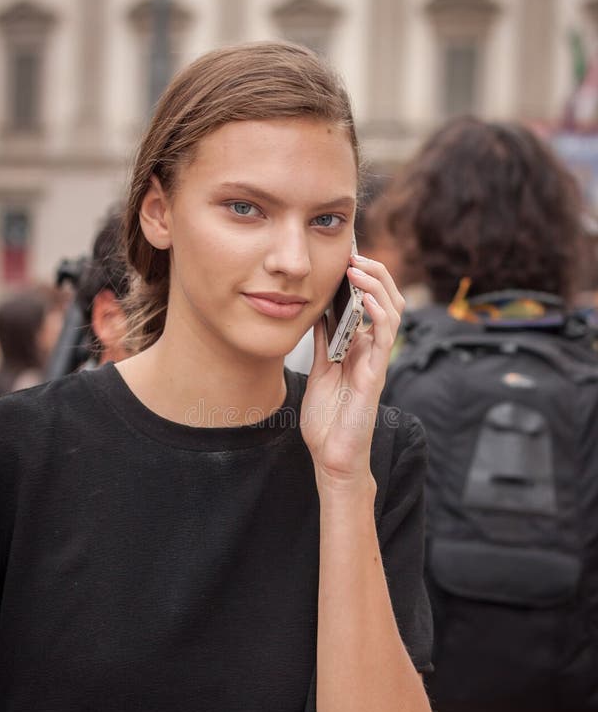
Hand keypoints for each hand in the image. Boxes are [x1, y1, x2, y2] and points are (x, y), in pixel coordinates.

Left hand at [300, 254, 404, 480]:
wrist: (332, 456)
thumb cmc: (328, 420)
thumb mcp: (320, 371)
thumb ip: (324, 343)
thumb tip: (318, 311)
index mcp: (360, 348)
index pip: (370, 303)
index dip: (363, 278)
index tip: (346, 256)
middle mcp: (372, 350)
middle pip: (387, 300)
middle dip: (374, 273)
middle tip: (355, 254)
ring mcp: (377, 361)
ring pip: (392, 311)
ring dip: (378, 285)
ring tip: (359, 266)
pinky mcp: (376, 374)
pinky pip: (385, 336)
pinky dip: (379, 312)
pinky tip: (365, 297)